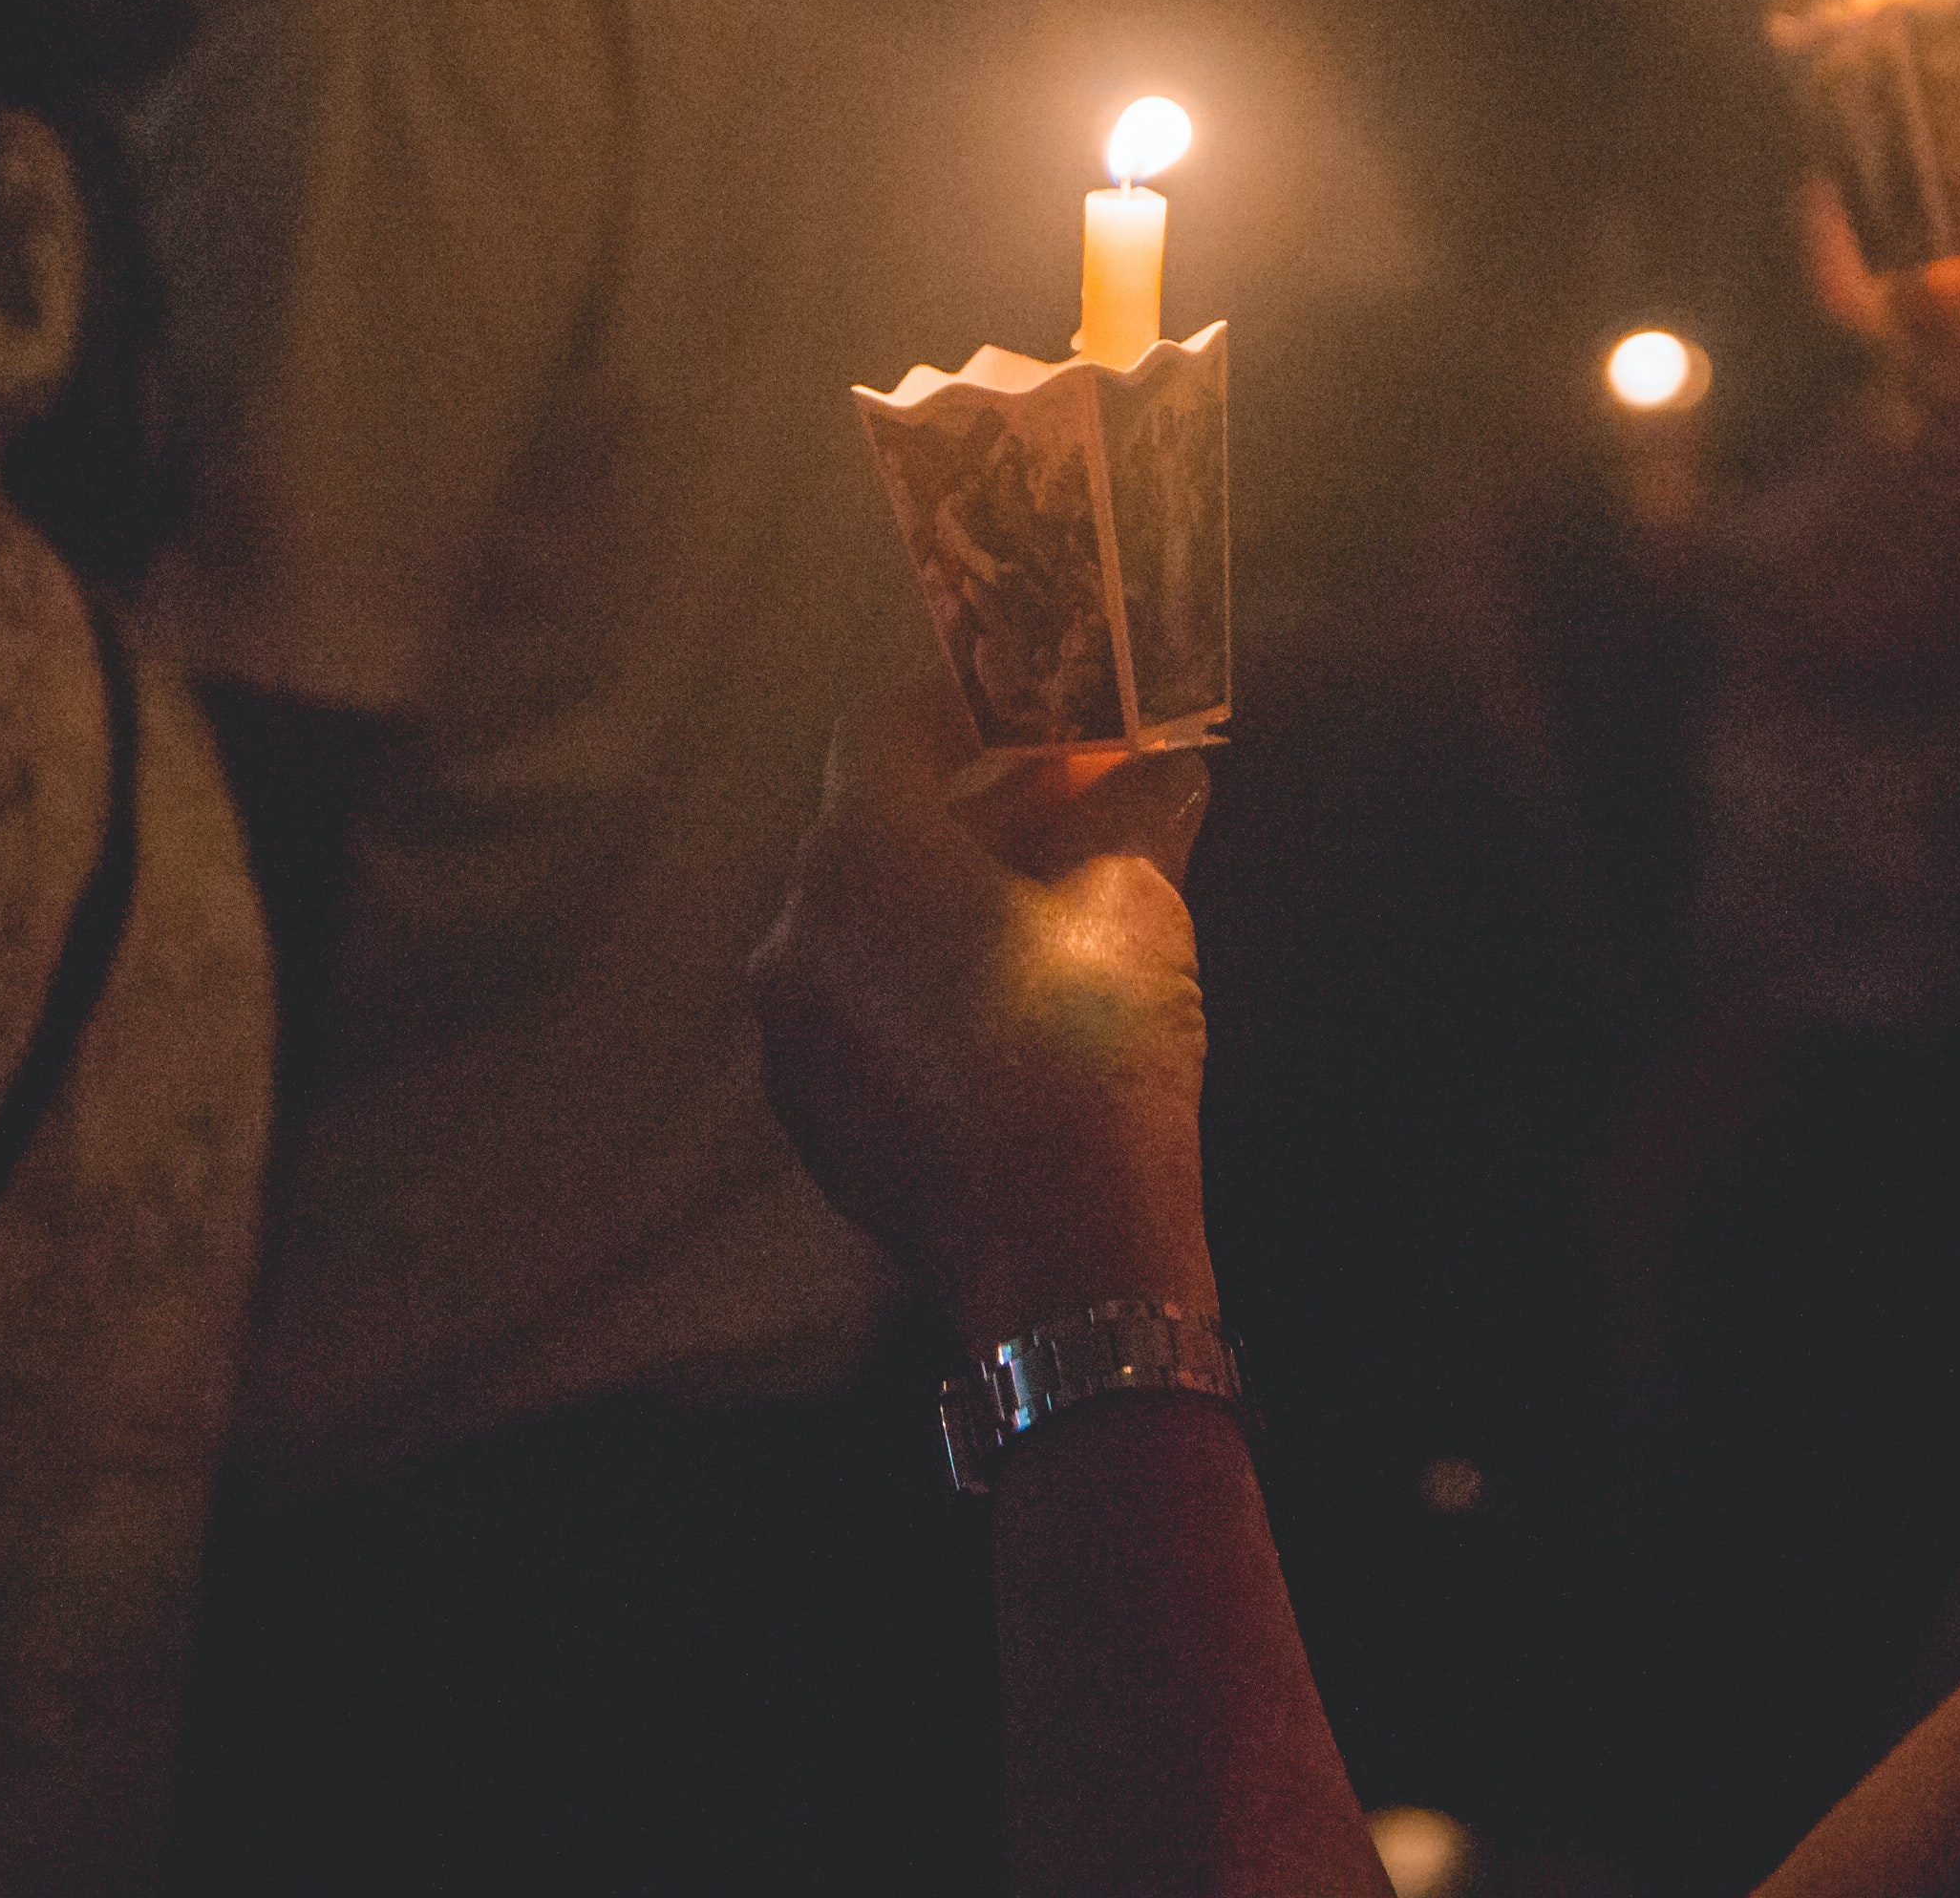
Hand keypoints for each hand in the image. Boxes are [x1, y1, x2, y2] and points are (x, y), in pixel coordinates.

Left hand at [752, 680, 1219, 1347]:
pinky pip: (865, 1007)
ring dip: (956, 893)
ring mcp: (792, 1035)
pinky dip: (928, 977)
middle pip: (878, 827)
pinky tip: (1016, 998)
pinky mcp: (815, 1115)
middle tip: (1081, 796)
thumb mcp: (1136, 904)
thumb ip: (1137, 812)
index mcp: (857, 856)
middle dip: (982, 803)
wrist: (1064, 1259)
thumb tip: (1167, 768)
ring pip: (869, 924)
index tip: (1039, 702)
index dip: (966, 699)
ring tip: (1063, 899)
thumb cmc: (1092, 1049)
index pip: (887, 726)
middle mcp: (794, 934)